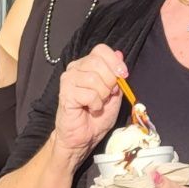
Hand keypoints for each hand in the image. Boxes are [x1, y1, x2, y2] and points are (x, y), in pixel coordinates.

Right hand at [51, 45, 128, 161]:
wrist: (83, 138)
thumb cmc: (97, 117)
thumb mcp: (114, 94)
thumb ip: (116, 75)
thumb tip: (119, 54)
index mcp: (86, 65)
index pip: (101, 50)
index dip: (115, 62)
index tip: (123, 76)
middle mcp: (75, 68)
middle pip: (99, 62)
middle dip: (110, 82)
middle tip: (106, 96)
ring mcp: (68, 80)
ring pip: (94, 78)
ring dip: (102, 95)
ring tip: (97, 104)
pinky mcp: (65, 93)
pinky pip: (89, 93)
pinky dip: (95, 104)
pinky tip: (91, 109)